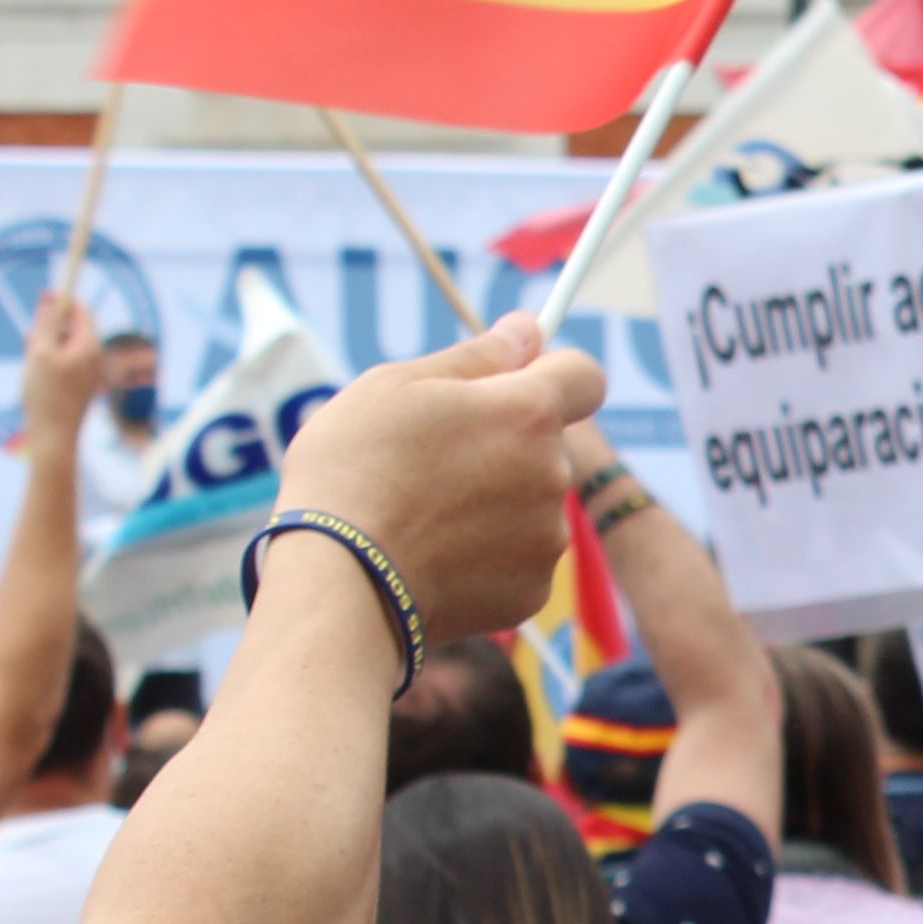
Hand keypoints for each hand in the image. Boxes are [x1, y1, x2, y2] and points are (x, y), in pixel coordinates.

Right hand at [15, 284, 104, 446]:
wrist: (53, 437)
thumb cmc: (46, 395)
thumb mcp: (39, 352)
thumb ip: (45, 323)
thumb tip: (51, 298)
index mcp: (90, 347)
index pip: (82, 312)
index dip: (63, 301)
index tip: (43, 297)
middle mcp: (95, 359)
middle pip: (72, 329)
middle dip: (49, 328)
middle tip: (28, 339)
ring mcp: (89, 374)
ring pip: (65, 347)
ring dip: (45, 347)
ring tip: (30, 364)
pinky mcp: (80, 387)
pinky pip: (64, 364)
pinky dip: (49, 363)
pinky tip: (35, 379)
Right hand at [274, 313, 603, 642]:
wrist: (338, 581)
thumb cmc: (354, 470)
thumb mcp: (398, 385)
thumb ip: (477, 356)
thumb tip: (528, 329)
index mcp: (528, 413)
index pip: (584, 376)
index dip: (551, 372)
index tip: (515, 380)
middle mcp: (553, 475)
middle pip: (547, 445)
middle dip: (504, 443)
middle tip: (432, 458)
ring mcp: (546, 539)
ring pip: (531, 504)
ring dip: (495, 502)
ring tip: (423, 514)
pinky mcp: (531, 594)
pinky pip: (517, 559)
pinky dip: (485, 556)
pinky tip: (433, 557)